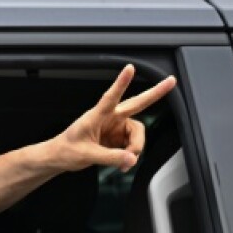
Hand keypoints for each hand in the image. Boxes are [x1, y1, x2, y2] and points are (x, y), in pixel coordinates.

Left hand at [51, 65, 176, 172]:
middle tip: (171, 81)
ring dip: (136, 148)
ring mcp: (116, 127)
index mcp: (96, 116)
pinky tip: (122, 165)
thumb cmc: (67, 151)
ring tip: (125, 163)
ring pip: (138, 134)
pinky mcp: (118, 138)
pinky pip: (133, 145)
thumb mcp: (86, 156)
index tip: (130, 67)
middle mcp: (110, 118)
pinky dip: (131, 156)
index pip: (110, 96)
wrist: (60, 158)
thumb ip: (110, 157)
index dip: (121, 83)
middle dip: (155, 93)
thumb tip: (130, 159)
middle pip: (136, 104)